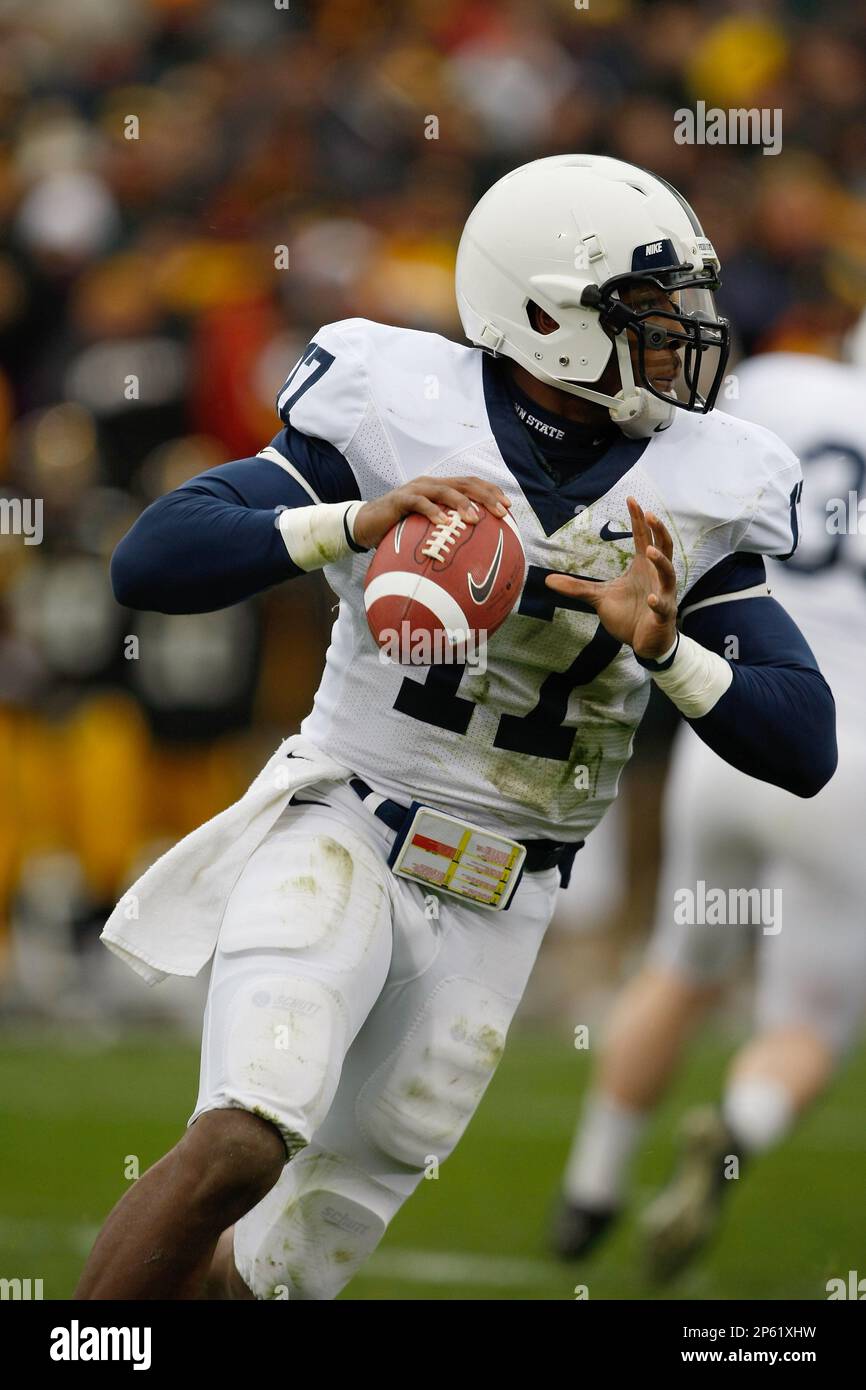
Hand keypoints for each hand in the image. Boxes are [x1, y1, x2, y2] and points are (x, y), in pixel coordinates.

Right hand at [353, 476, 510, 549]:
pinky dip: (433, 512)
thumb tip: (471, 555)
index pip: (470, 484)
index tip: (508, 507)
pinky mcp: (400, 499)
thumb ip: (445, 533)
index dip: (491, 492)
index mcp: (439, 488)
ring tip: (476, 519)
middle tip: (502, 512)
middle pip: (464, 483)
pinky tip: (444, 523)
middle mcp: (430, 484)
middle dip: (486, 496)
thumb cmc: (398, 530)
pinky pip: (419, 503)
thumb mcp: (425, 530)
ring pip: (445, 490)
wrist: (365, 525)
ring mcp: (415, 489)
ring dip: (462, 503)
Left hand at [545, 497, 677, 660]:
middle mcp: (656, 576)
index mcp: (643, 567)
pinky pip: (662, 605)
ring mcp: (663, 594)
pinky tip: (650, 598)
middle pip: (663, 547)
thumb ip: (577, 588)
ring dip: (660, 561)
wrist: (645, 642)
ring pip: (668, 572)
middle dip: (658, 530)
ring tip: (650, 550)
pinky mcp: (663, 614)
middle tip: (649, 513)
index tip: (631, 499)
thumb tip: (547, 580)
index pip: (644, 538)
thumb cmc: (629, 615)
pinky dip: (657, 601)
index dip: (639, 519)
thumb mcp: (599, 598)